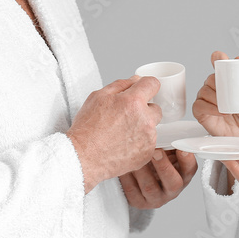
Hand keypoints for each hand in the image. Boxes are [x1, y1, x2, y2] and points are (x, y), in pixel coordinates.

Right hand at [67, 75, 162, 192]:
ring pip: (152, 127)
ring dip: (142, 127)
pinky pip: (149, 143)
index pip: (153, 83)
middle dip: (144, 110)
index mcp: (133, 102)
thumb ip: (120, 85)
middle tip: (125, 117)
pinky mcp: (147, 153)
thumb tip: (135, 80)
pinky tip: (123, 144)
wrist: (83, 157)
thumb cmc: (87, 129)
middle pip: (156, 108)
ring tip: (121, 133)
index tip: (142, 91)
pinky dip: (140, 143)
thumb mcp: (98, 97)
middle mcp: (145, 120)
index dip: (146, 85)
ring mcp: (148, 138)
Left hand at [119, 149, 197, 208]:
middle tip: (156, 151)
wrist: (140, 176)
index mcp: (183, 175)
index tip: (181, 148)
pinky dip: (127, 177)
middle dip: (164, 166)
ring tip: (135, 156)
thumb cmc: (156, 159)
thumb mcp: (166, 150)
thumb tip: (166, 124)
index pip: (190, 169)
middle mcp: (172, 189)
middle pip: (173, 182)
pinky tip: (124, 165)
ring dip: (142, 170)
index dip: (186, 160)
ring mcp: (156, 198)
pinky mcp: (139, 202)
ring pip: (150, 187)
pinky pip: (132, 191)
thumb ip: (169, 142)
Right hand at [192, 51, 238, 137]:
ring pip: (204, 91)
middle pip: (210, 78)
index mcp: (225, 80)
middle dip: (218, 84)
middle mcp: (213, 87)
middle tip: (229, 94)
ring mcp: (205, 98)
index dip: (217, 58)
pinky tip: (220, 112)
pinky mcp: (200, 111)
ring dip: (215, 98)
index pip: (218, 63)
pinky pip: (199, 105)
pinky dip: (210, 108)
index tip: (219, 57)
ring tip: (227, 107)